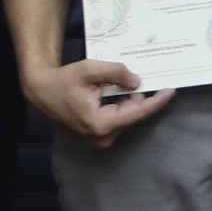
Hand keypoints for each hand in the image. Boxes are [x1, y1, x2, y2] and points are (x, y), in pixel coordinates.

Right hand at [22, 56, 169, 149]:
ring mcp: (99, 140)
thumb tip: (137, 82)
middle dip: (136, 96)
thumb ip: (115, 73)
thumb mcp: (89, 70)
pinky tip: (109, 92)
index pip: (137, 113)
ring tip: (112, 84)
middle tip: (130, 76)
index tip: (171, 91)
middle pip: (132, 115)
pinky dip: (118, 106)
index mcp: (101, 124)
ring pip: (125, 116)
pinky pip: (116, 119)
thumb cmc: (62, 81)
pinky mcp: (97, 137)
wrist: (40, 92)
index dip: (156, 101)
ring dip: (125, 100)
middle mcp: (102, 137)